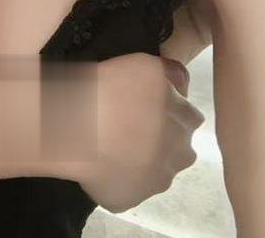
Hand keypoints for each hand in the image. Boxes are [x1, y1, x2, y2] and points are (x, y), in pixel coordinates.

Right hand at [55, 53, 204, 212]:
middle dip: (159, 140)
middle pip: (176, 148)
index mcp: (187, 120)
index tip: (143, 106)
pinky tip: (99, 162)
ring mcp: (155, 182)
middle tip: (128, 126)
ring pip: (152, 172)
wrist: (76, 124)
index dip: (166, 110)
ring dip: (138, 162)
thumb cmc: (111, 88)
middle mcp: (180, 155)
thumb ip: (170, 74)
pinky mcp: (128, 200)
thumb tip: (179, 83)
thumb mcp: (148, 64)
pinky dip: (115, 180)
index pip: (188, 116)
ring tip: (109, 144)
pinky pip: (125, 190)